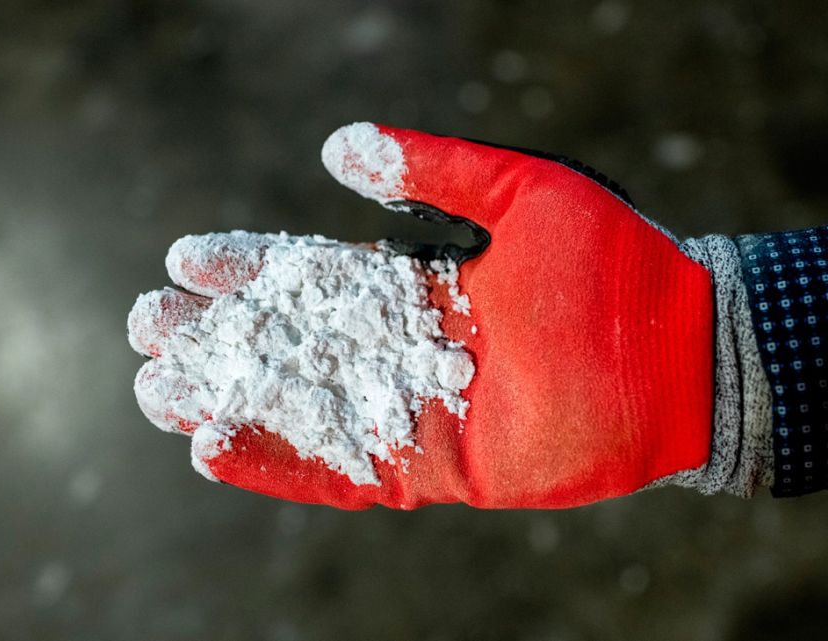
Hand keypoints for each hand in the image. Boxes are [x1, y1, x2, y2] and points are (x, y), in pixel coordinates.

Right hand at [128, 123, 713, 508]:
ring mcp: (424, 412)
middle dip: (224, 337)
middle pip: (299, 344)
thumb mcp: (520, 188)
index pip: (321, 275)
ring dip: (232, 400)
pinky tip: (213, 450)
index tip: (187, 259)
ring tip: (156, 389)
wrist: (680, 352)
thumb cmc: (613, 262)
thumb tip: (334, 148)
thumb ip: (432, 170)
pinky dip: (281, 465)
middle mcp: (416, 349)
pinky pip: (347, 472)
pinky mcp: (440, 468)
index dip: (255, 268)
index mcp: (427, 284)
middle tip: (147, 327)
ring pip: (308, 409)